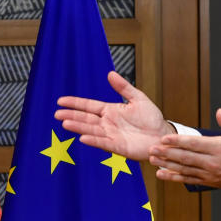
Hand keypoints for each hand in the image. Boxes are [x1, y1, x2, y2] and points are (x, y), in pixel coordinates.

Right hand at [55, 71, 173, 160]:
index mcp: (111, 111)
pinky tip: (82, 137)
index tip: (61, 101)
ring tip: (65, 123)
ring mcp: (112, 135)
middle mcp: (108, 123)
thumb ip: (124, 87)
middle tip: (57, 114)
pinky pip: (103, 143)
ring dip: (78, 127)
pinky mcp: (118, 147)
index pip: (89, 106)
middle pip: (86, 119)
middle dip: (72, 116)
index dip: (75, 103)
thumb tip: (110, 74)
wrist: (163, 135)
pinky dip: (93, 140)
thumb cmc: (152, 118)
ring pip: (91, 130)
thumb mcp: (138, 99)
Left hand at [149, 108, 220, 188]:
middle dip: (167, 153)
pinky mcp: (207, 181)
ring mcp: (208, 173)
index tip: (164, 139)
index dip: (177, 141)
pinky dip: (174, 177)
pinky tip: (162, 174)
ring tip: (153, 160)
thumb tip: (219, 111)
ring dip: (167, 165)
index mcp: (218, 148)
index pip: (194, 144)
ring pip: (184, 169)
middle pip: (185, 157)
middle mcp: (211, 162)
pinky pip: (188, 179)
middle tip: (152, 149)